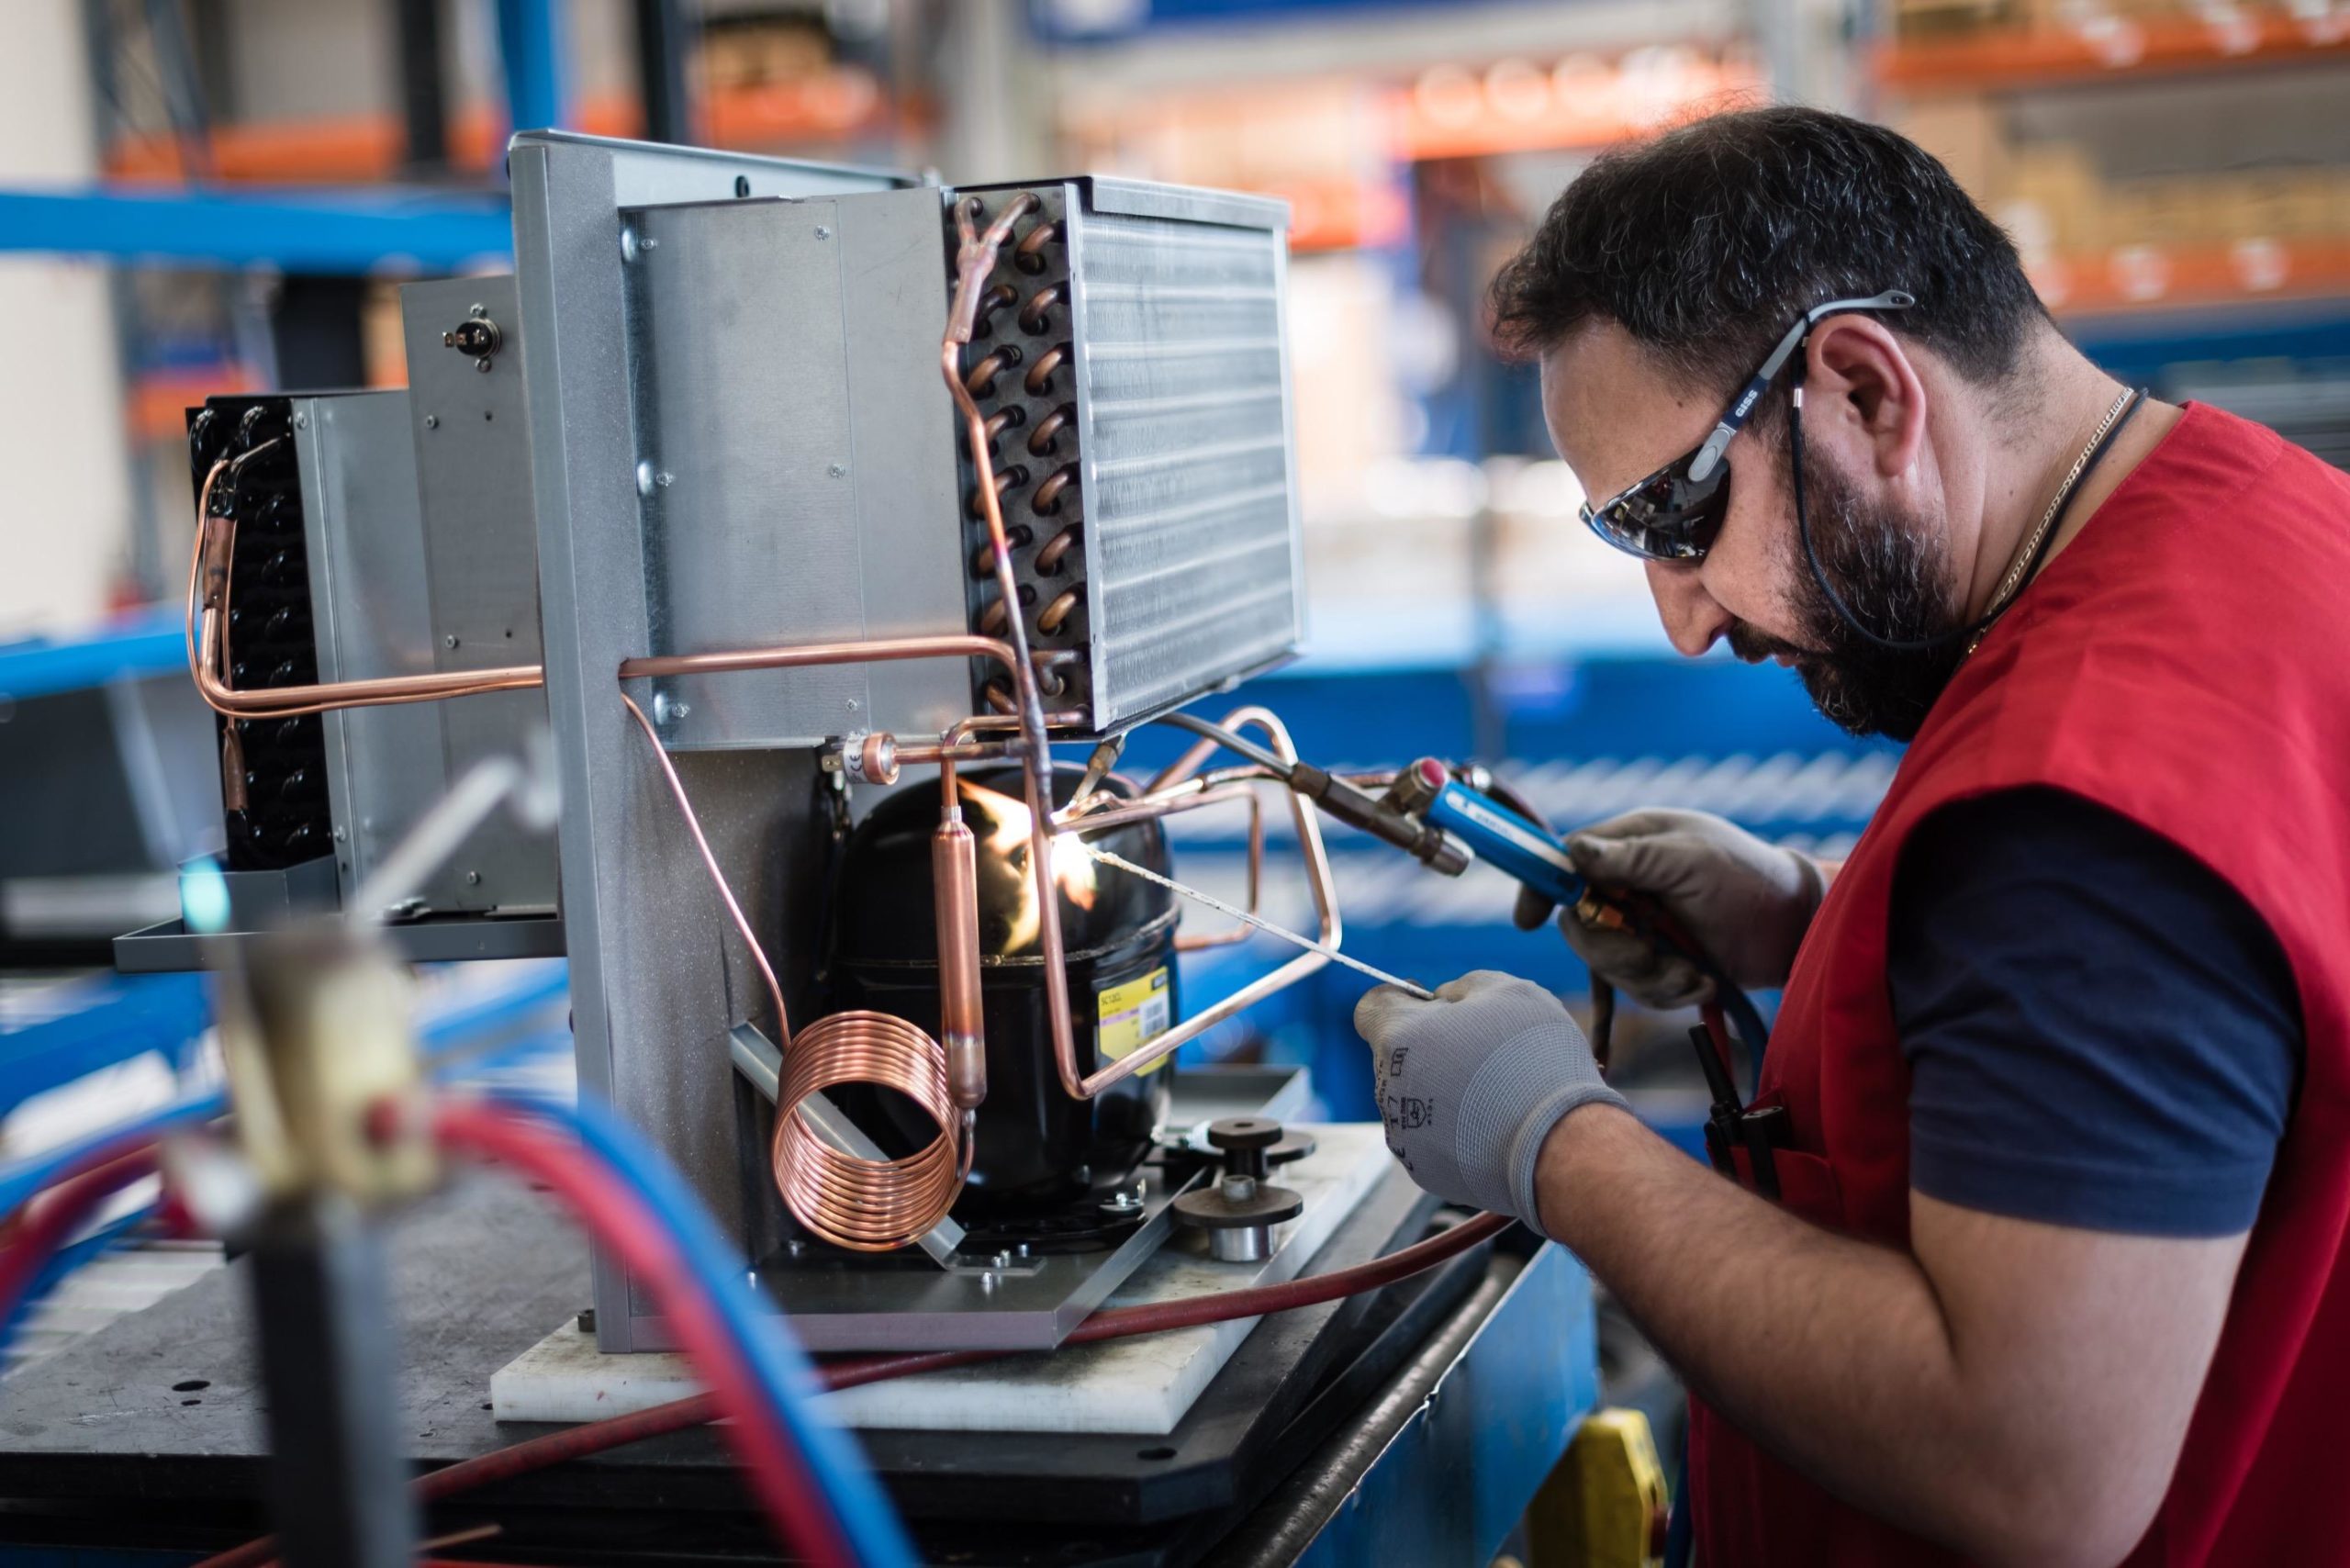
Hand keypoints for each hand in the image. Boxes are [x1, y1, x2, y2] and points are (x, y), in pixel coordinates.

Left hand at [1353, 970, 1626, 1234]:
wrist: (1561, 1145)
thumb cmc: (1534, 1060)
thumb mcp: (1507, 991)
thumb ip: (1461, 987)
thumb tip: (1444, 1000)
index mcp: (1400, 1038)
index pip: (1371, 1008)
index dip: (1403, 1000)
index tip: (1433, 1005)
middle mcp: (1389, 1090)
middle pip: (1399, 1057)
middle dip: (1432, 1049)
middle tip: (1484, 1052)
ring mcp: (1405, 1136)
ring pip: (1417, 1100)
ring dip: (1446, 1091)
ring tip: (1499, 1094)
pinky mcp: (1425, 1172)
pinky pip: (1434, 1139)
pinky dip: (1459, 1131)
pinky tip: (1497, 1126)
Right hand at [1512, 808, 1823, 1007]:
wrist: (1794, 927)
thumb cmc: (1746, 875)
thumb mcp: (1691, 858)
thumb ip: (1632, 857)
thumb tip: (1573, 851)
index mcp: (1628, 846)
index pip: (1564, 863)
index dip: (1542, 889)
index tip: (1529, 919)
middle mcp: (1625, 886)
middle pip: (1580, 925)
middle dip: (1615, 951)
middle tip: (1653, 956)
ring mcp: (1640, 928)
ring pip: (1608, 966)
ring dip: (1652, 978)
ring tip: (1697, 975)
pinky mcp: (1659, 964)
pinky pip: (1634, 991)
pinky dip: (1661, 995)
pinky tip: (1668, 1007)